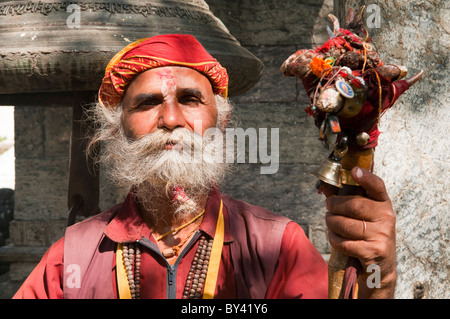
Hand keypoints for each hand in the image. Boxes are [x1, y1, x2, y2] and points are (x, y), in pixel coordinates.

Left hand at [322, 167, 396, 298]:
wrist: (380, 268)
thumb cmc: (366, 234)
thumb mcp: (361, 214)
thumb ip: (344, 197)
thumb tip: (325, 183)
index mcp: (383, 203)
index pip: (377, 186)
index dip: (366, 177)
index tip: (354, 171)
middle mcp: (386, 217)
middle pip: (354, 205)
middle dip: (334, 205)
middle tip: (328, 207)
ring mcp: (381, 235)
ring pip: (345, 224)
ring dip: (331, 222)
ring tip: (330, 222)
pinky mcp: (373, 251)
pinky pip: (343, 242)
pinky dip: (334, 239)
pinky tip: (335, 238)